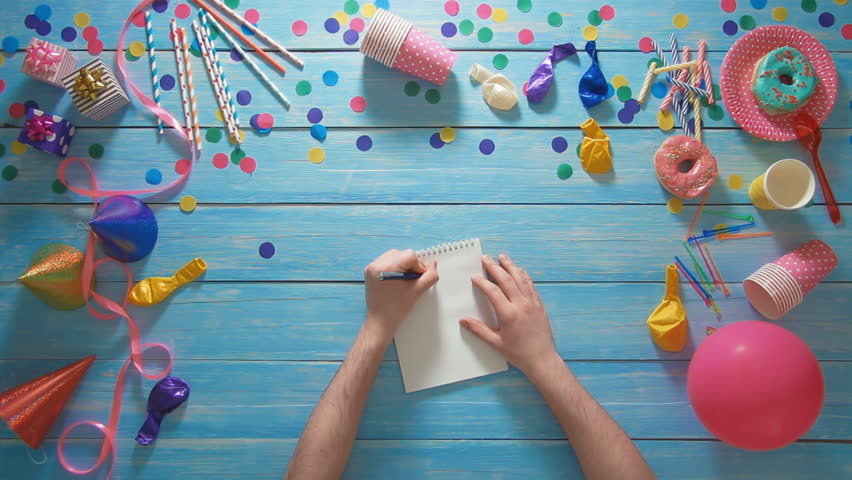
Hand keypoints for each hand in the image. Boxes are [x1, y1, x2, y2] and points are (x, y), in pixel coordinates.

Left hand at [363, 249, 438, 344]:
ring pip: (394, 255)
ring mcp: (371, 267)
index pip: (410, 256)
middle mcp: (376, 264)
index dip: (419, 266)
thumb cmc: (397, 308)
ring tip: (406, 279)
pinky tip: (398, 279)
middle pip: (402, 254)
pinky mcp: (370, 271)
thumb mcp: (418, 291)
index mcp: (387, 267)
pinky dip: (394, 266)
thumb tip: (433, 264)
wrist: (380, 321)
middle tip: (414, 279)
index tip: (420, 278)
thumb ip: (430, 276)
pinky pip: (386, 261)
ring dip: (403, 264)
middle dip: (411, 264)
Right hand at [460, 254, 558, 376]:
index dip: (483, 282)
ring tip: (502, 257)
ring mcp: (532, 303)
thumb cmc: (519, 353)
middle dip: (495, 268)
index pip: (493, 292)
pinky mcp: (540, 305)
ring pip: (520, 279)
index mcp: (509, 314)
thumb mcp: (496, 343)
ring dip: (511, 266)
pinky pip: (531, 285)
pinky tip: (519, 270)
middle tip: (486, 258)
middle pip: (507, 280)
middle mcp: (522, 305)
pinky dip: (523, 275)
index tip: (475, 277)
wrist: (542, 359)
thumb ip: (478, 330)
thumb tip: (463, 320)